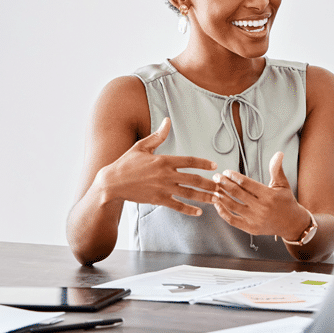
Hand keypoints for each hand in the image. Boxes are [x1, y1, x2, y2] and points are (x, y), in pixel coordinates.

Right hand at [93, 116, 216, 214]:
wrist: (112, 182)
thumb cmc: (126, 163)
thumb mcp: (142, 146)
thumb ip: (158, 136)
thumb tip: (167, 120)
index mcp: (164, 160)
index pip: (190, 161)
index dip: (204, 164)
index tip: (214, 166)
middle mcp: (166, 174)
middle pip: (194, 179)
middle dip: (210, 184)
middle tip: (221, 187)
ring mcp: (163, 188)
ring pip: (189, 194)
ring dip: (204, 197)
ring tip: (216, 199)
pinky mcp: (158, 200)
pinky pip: (177, 205)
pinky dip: (189, 209)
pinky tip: (198, 212)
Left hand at [212, 152, 310, 239]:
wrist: (292, 224)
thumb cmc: (286, 201)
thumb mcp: (283, 184)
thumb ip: (276, 169)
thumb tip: (279, 153)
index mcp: (269, 195)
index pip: (246, 183)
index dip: (233, 176)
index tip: (226, 172)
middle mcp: (261, 208)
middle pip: (237, 193)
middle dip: (224, 183)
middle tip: (216, 177)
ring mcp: (255, 219)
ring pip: (232, 206)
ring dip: (221, 195)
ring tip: (214, 188)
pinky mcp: (251, 229)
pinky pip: (232, 220)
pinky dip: (222, 211)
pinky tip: (217, 203)